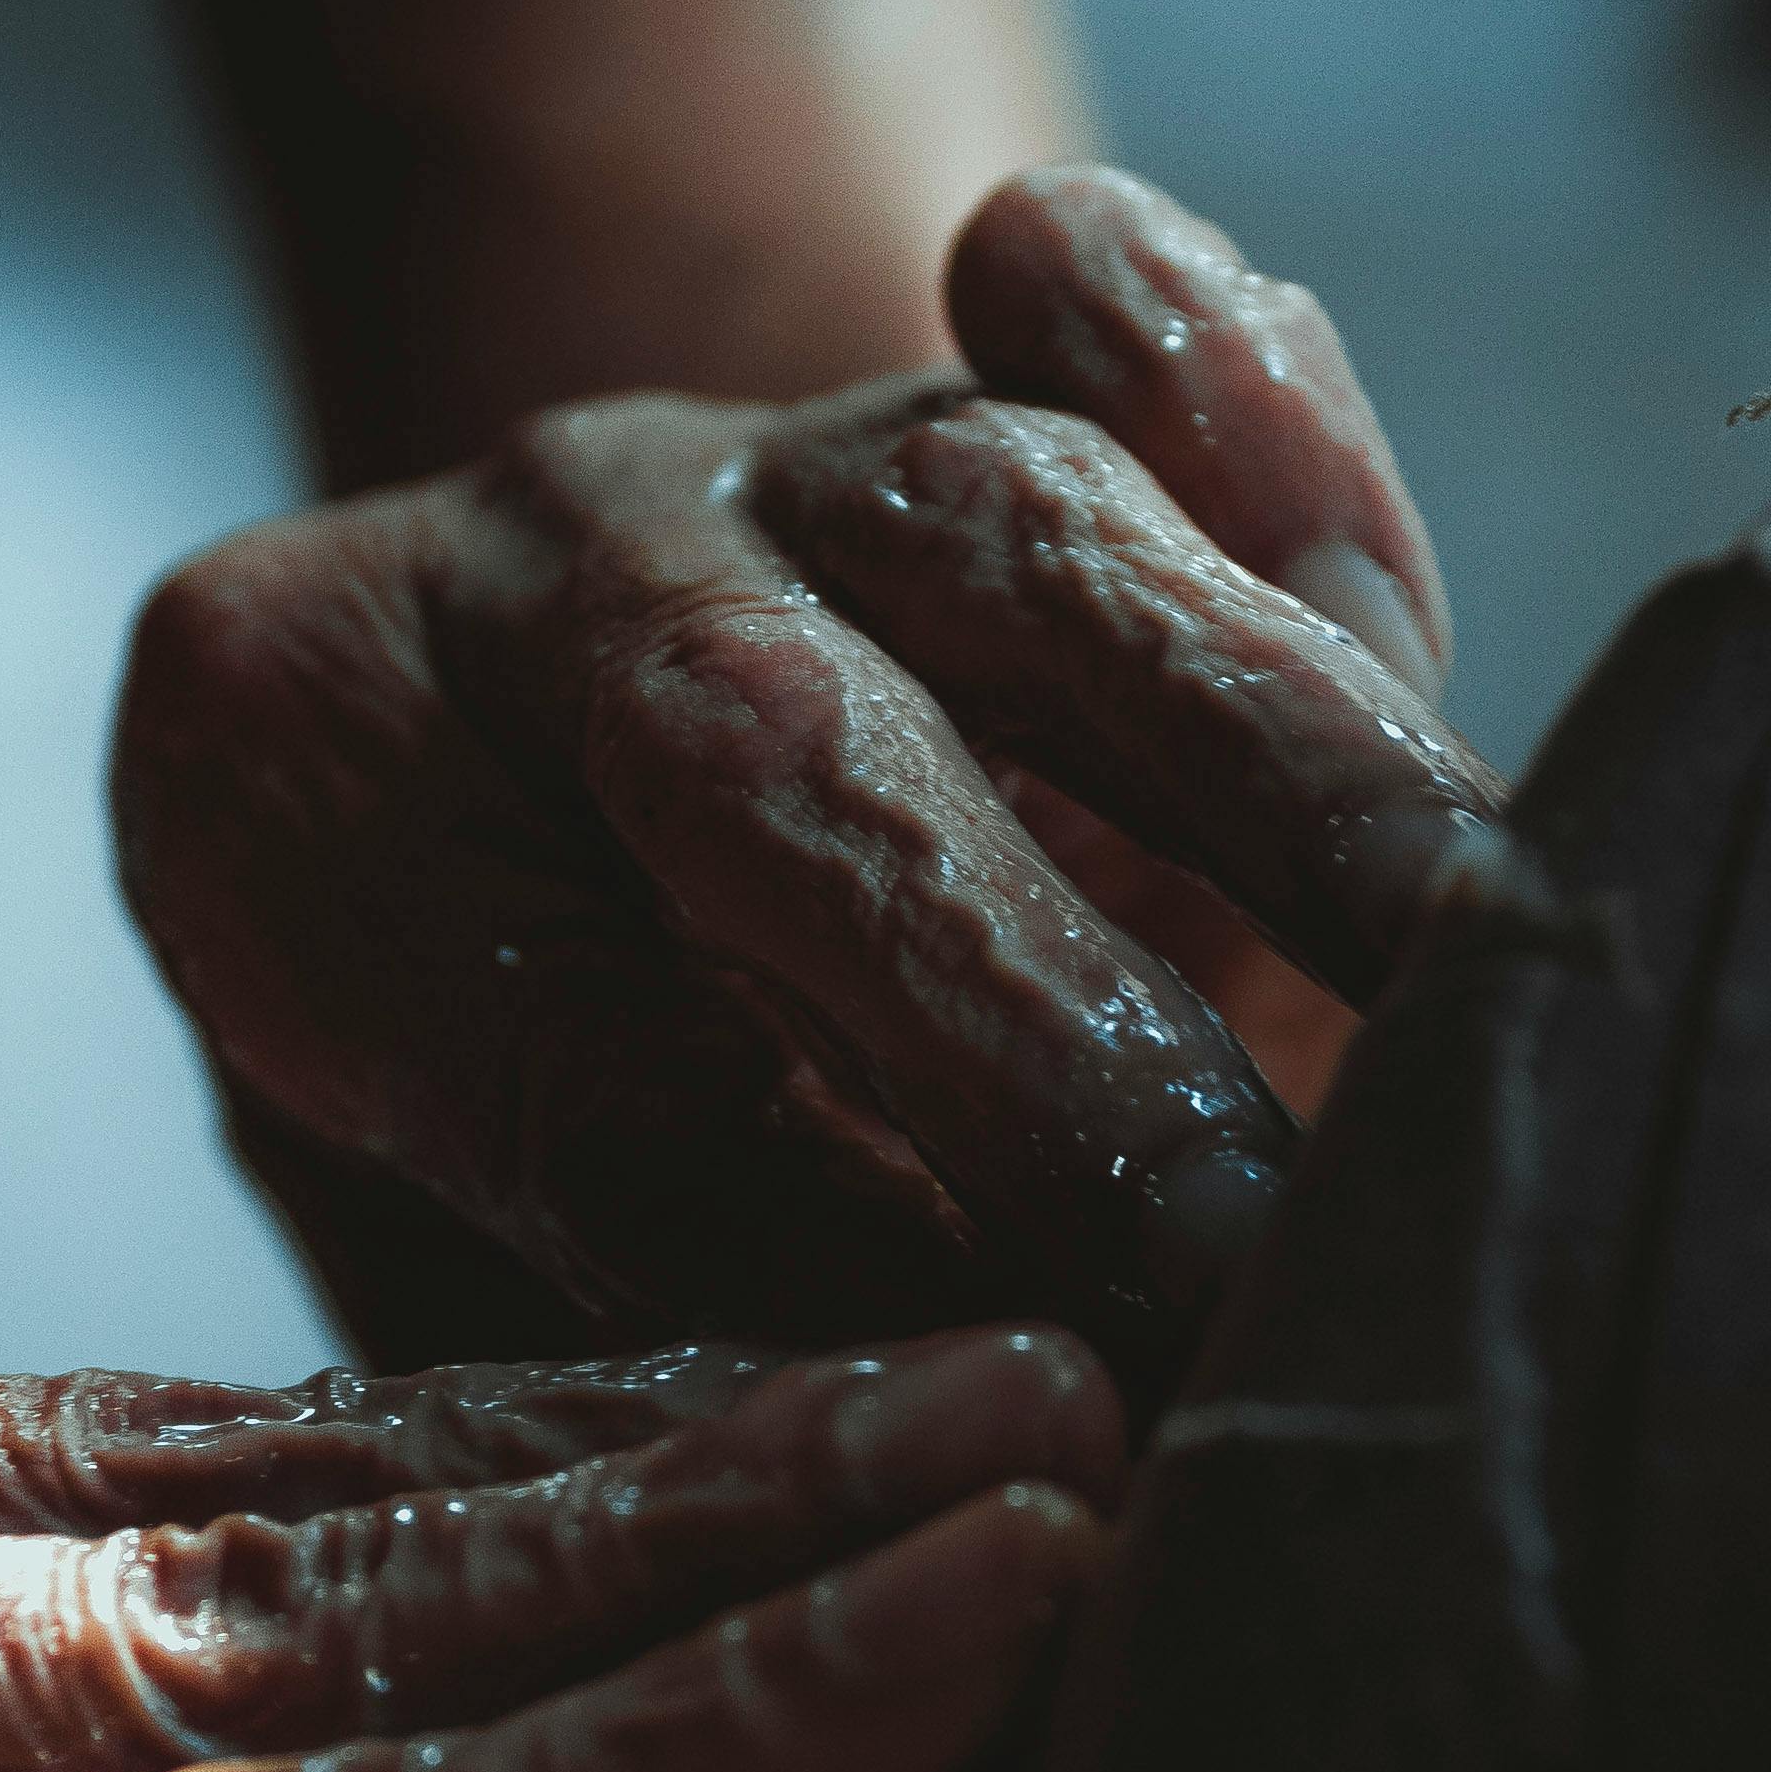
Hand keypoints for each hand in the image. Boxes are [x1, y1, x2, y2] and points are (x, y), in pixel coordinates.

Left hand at [113, 166, 1503, 1373]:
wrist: (543, 761)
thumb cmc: (504, 1137)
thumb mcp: (484, 1268)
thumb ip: (647, 1345)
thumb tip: (944, 1458)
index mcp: (308, 819)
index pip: (563, 1067)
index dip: (806, 1252)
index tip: (1014, 1410)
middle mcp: (539, 585)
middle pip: (780, 771)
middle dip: (1034, 1028)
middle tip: (1227, 1254)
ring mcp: (780, 450)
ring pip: (1013, 538)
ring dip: (1265, 760)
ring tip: (1462, 960)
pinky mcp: (998, 366)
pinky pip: (1116, 313)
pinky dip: (1255, 400)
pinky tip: (1363, 560)